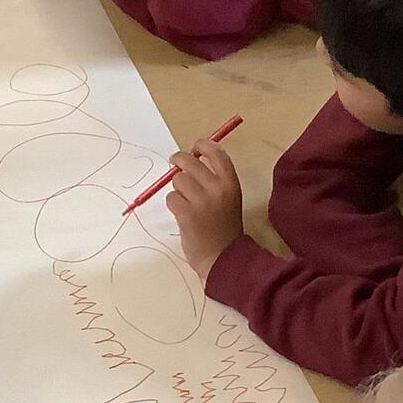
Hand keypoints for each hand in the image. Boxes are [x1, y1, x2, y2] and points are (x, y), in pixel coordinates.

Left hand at [166, 140, 243, 279]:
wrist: (222, 257)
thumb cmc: (224, 228)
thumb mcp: (228, 199)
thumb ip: (214, 180)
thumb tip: (191, 159)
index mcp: (231, 183)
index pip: (216, 153)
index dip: (203, 145)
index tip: (195, 146)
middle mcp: (217, 189)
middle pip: (190, 162)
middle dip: (179, 160)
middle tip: (174, 162)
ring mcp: (201, 202)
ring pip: (177, 181)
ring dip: (177, 190)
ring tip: (186, 203)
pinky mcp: (186, 214)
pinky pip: (171, 198)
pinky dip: (174, 205)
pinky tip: (183, 215)